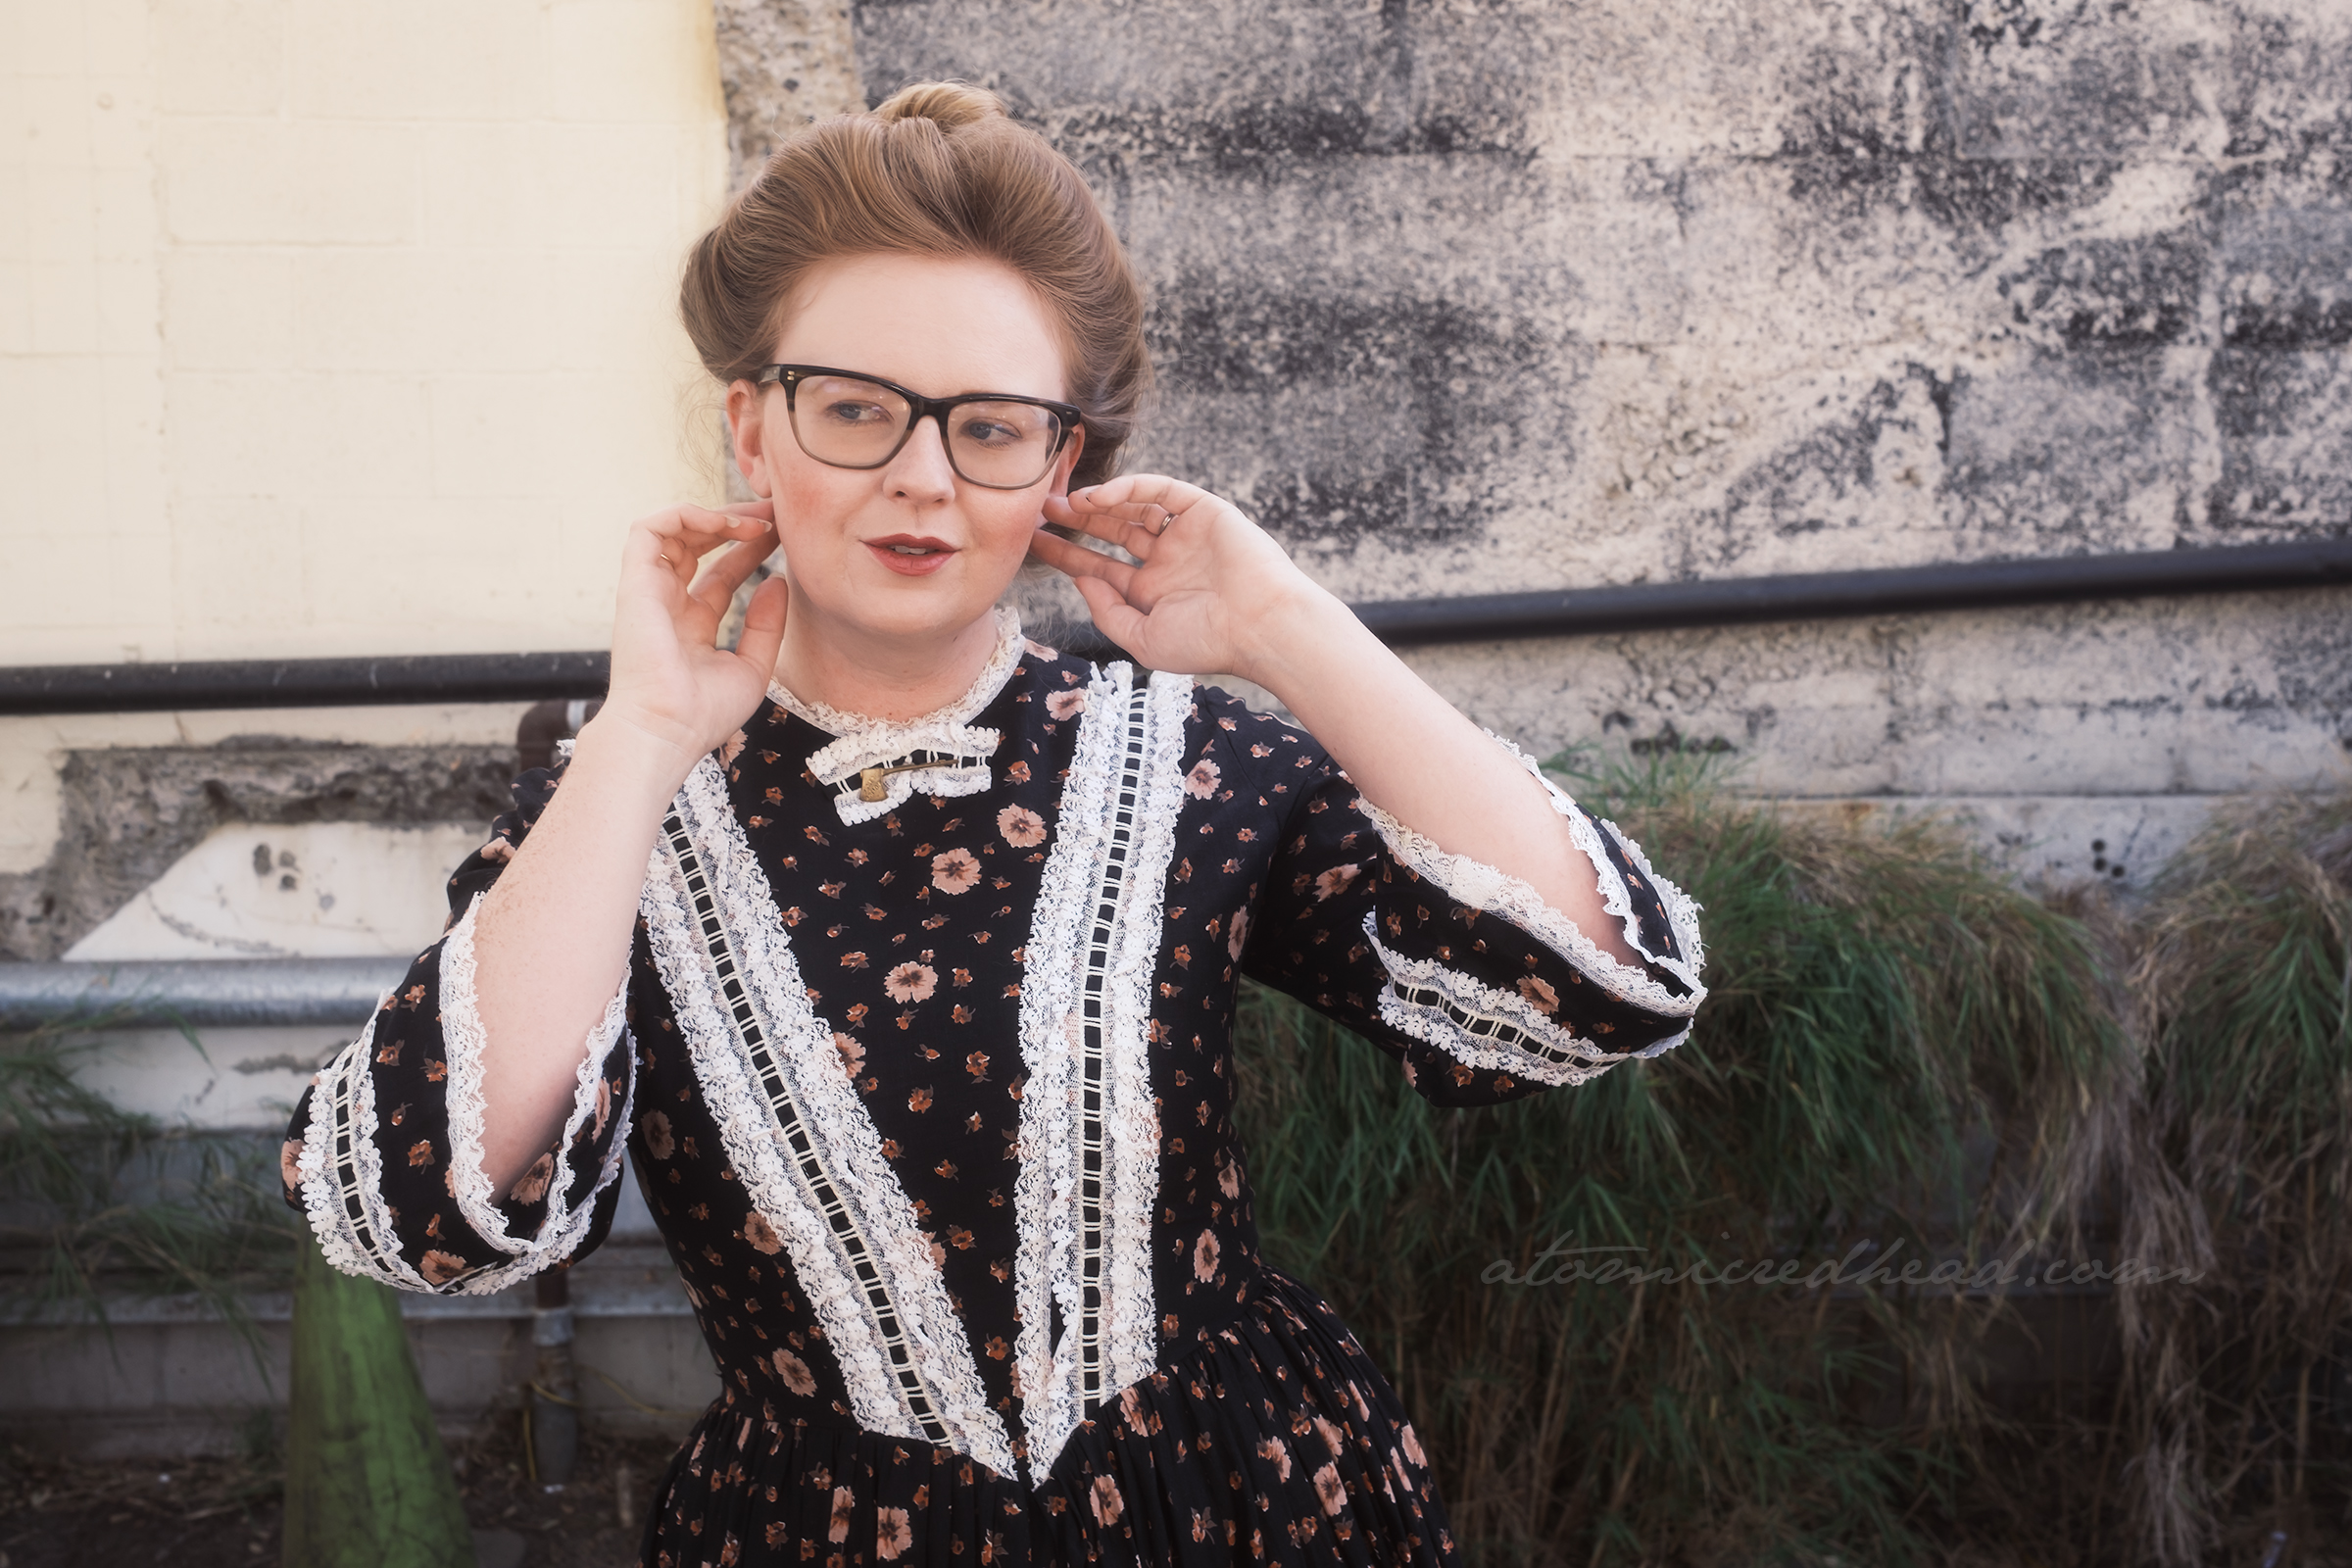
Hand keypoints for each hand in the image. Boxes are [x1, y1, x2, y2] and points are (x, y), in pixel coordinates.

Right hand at [597, 500, 785, 771]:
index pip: (721, 574)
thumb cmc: (704, 714)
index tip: (782, 537)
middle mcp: (667, 604)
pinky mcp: (634, 582)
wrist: (667, 730)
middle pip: (698, 546)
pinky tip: (723, 524)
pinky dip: (685, 515)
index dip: (750, 551)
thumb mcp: (753, 666)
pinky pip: (649, 528)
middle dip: (735, 524)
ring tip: (755, 521)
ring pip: (673, 530)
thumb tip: (776, 581)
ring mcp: (649, 592)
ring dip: (715, 516)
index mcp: (691, 626)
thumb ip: (766, 624)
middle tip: (773, 516)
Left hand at [1030, 475, 1330, 682]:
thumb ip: (1108, 612)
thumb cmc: (1207, 642)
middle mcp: (1166, 561)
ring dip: (1099, 503)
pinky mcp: (1202, 510)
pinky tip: (1099, 497)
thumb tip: (1081, 580)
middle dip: (1075, 522)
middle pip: (1110, 533)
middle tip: (1040, 510)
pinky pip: (1159, 490)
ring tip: (1066, 503)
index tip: (1034, 543)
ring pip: (1132, 508)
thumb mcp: (1143, 639)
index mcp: (1152, 593)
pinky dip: (1128, 488)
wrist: (1260, 625)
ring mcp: (1184, 534)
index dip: (1066, 554)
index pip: (1100, 568)